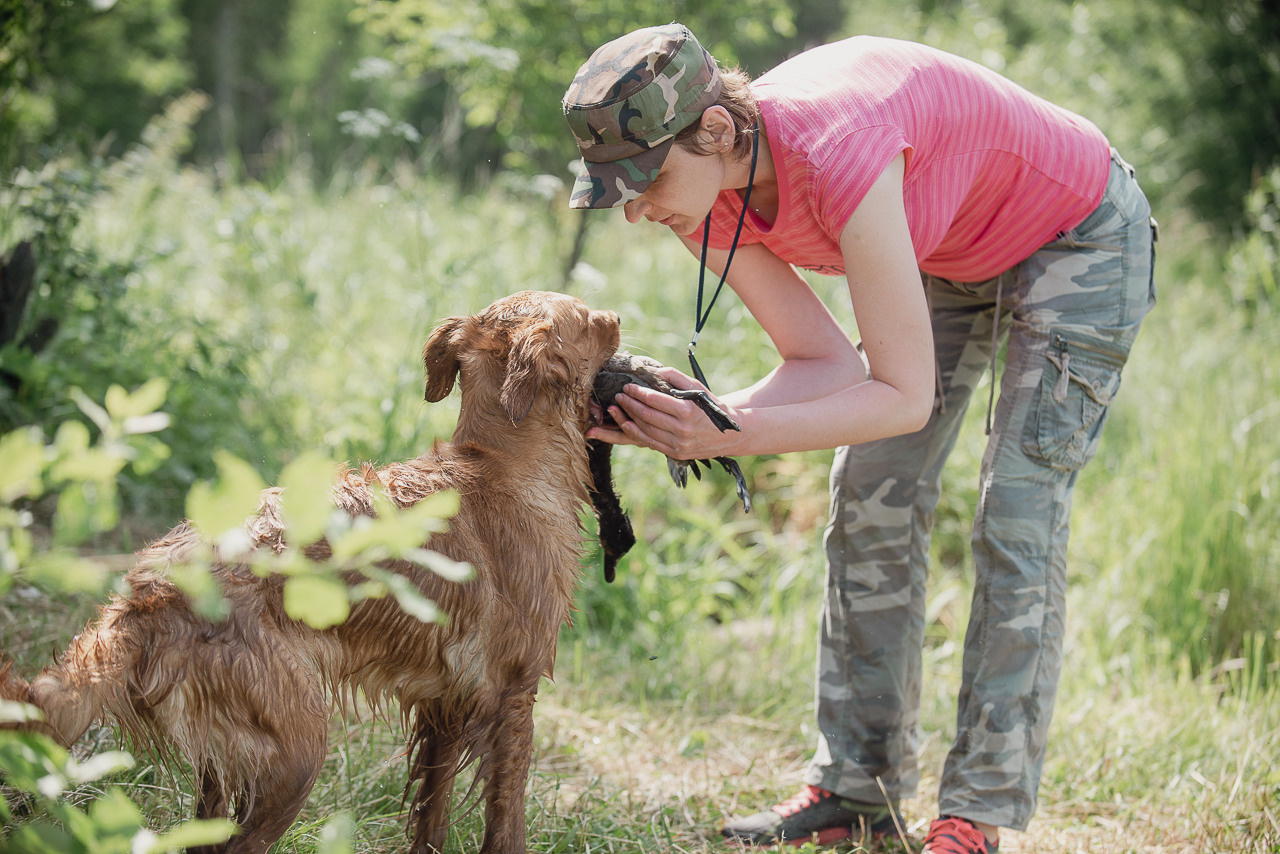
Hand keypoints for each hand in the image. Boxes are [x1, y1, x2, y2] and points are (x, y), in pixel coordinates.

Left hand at [587, 367, 741, 459]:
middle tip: (619, 395)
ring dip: (628, 418)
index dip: (637, 393)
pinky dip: (636, 433)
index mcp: (687, 410)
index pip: (655, 400)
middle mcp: (682, 429)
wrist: (730, 434)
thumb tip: (654, 370)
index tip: (627, 386)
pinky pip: (651, 443)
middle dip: (629, 404)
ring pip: (646, 430)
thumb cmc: (711, 407)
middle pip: (647, 416)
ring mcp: (679, 444)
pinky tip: (626, 424)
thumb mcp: (698, 388)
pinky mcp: (676, 453)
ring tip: (619, 408)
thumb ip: (676, 377)